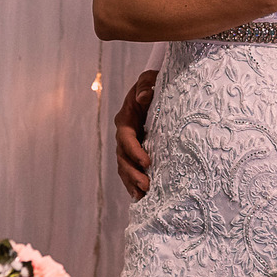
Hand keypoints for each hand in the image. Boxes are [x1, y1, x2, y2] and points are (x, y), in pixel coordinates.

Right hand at [115, 70, 156, 199]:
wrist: (153, 88)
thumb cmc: (152, 83)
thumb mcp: (149, 80)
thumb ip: (146, 86)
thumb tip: (145, 96)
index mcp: (125, 119)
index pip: (126, 138)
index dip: (134, 150)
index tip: (147, 161)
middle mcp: (123, 135)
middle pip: (123, 157)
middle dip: (133, 173)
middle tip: (146, 185)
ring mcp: (128, 145)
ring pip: (125, 167)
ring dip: (132, 182)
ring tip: (142, 196)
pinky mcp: (136, 151)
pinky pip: (131, 168)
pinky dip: (134, 182)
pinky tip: (141, 196)